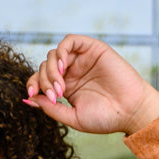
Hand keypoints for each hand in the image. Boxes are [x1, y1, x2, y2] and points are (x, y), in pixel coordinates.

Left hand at [24, 36, 158, 136]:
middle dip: (44, 80)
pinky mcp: (92, 49)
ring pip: (54, 54)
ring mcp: (81, 60)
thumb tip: (29, 98)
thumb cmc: (105, 118)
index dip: (33, 84)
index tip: (32, 94)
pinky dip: (61, 51)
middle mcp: (72, 72)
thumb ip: (51, 108)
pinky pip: (70, 41)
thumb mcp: (72, 117)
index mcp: (66, 88)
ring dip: (51, 69)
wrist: (130, 111)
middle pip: (45, 66)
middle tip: (54, 96)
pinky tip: (62, 66)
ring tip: (60, 87)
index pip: (41, 80)